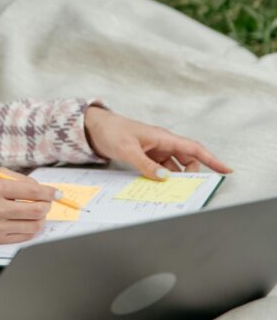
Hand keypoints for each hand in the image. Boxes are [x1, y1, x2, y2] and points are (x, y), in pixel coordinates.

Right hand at [0, 171, 60, 243]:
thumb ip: (17, 179)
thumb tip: (42, 188)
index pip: (33, 192)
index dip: (49, 193)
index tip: (57, 193)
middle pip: (37, 210)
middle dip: (46, 206)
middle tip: (45, 203)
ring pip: (34, 225)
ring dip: (40, 219)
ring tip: (36, 213)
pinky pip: (24, 236)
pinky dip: (31, 229)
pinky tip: (26, 222)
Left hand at [83, 106, 232, 178]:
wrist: (93, 127)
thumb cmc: (111, 131)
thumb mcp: (127, 149)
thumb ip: (146, 165)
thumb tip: (165, 178)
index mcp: (163, 137)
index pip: (193, 148)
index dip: (211, 159)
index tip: (226, 170)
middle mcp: (162, 143)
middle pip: (187, 160)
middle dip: (192, 174)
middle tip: (191, 189)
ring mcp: (154, 150)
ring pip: (174, 166)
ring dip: (176, 178)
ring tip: (175, 192)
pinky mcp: (146, 156)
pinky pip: (160, 169)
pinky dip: (162, 178)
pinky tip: (158, 187)